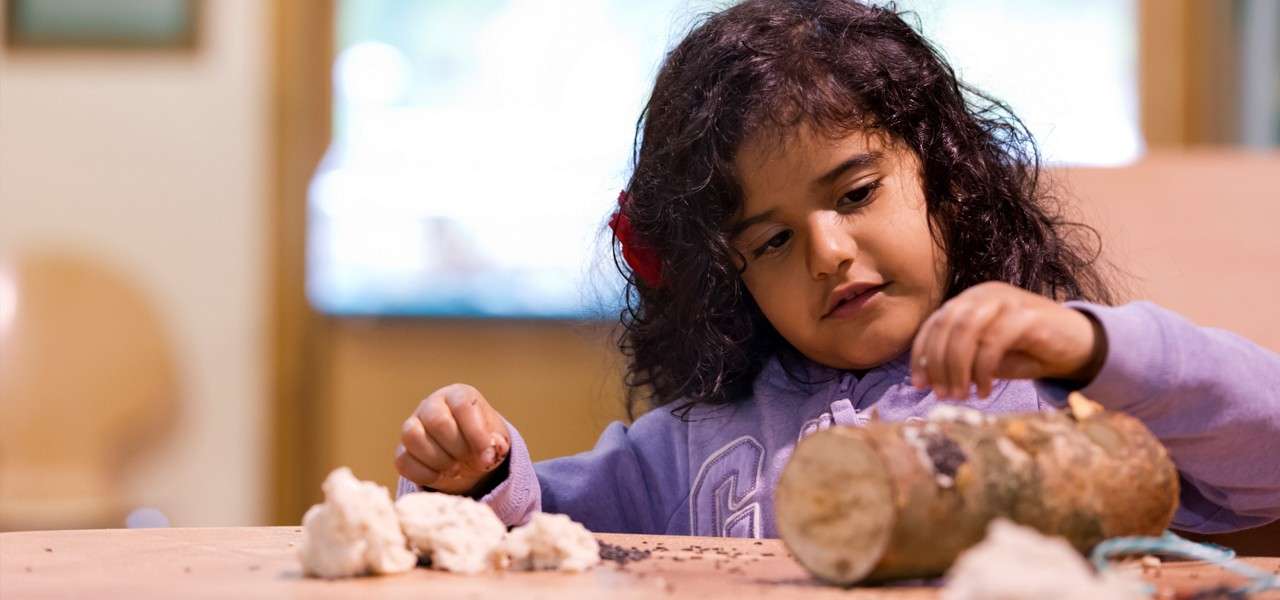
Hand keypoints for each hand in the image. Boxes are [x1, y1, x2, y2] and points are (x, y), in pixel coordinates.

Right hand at [395, 383, 510, 494]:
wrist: (467, 457)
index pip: (462, 406)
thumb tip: (490, 451)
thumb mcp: (497, 439)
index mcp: (458, 395)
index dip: (476, 434)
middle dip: (458, 448)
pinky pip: (403, 461)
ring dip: (439, 460)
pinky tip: (441, 475)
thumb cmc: (482, 441)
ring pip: (413, 436)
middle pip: (437, 421)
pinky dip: (425, 474)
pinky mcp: (402, 450)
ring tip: (455, 468)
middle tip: (469, 461)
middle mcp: (431, 405)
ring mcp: (412, 426)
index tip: (487, 456)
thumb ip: (497, 443)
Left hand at [910, 281, 1104, 399]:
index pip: (935, 323)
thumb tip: (927, 377)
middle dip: (939, 364)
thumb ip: (958, 358)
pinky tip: (985, 390)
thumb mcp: (985, 356)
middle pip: (947, 326)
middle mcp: (984, 294)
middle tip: (943, 394)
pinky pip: (994, 341)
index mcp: (970, 300)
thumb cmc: (1027, 352)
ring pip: (967, 331)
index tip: (919, 385)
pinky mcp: (1028, 315)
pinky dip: (983, 369)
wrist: (1078, 345)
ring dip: (958, 368)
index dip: (921, 354)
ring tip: (961, 395)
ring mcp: (1007, 301)